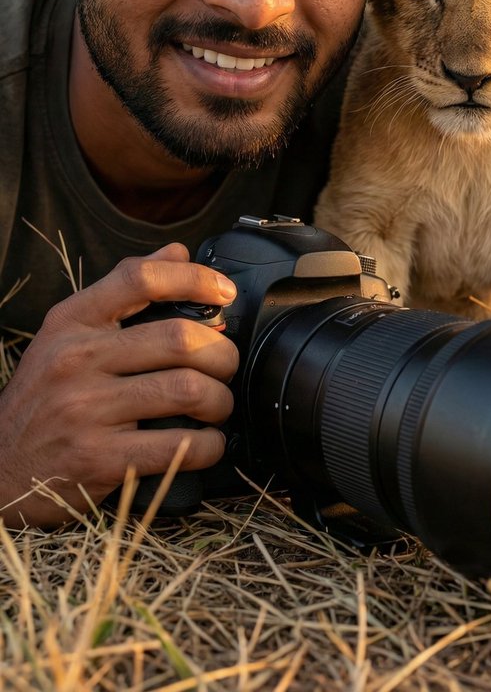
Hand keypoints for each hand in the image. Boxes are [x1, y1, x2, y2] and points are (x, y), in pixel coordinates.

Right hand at [0, 243, 237, 526]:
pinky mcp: (98, 459)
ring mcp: (85, 410)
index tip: (224, 292)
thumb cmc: (44, 397)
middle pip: (179, 338)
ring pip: (187, 390)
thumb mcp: (68, 333)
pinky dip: (208, 446)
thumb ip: (123, 291)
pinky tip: (206, 444)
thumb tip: (177, 252)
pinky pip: (178, 446)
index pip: (139, 277)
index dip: (194, 279)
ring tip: (217, 406)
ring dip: (220, 400)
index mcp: (71, 321)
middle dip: (222, 353)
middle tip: (226, 366)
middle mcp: (76, 359)